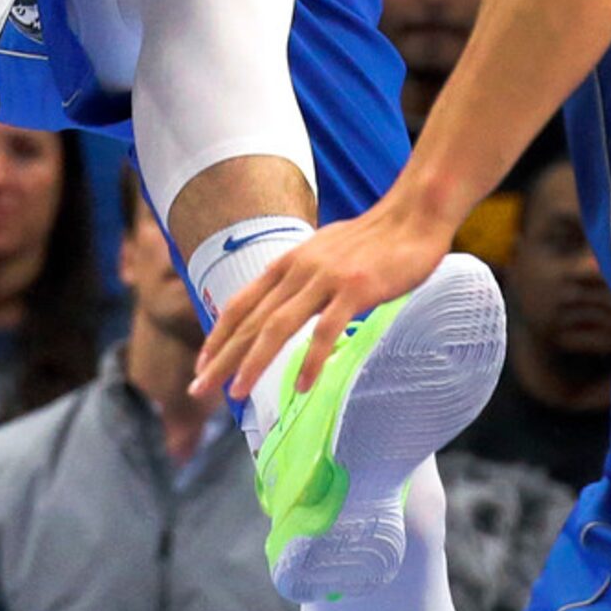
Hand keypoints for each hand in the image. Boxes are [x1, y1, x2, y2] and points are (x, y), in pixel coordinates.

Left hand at [189, 195, 453, 400]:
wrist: (411, 217)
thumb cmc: (371, 241)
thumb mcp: (322, 254)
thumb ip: (300, 278)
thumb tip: (281, 304)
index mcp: (288, 263)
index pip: (241, 304)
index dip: (219, 335)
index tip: (203, 364)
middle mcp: (298, 270)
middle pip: (251, 320)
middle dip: (222, 357)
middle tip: (199, 389)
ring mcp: (325, 279)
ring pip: (278, 326)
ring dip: (253, 362)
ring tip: (237, 393)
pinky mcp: (355, 290)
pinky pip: (326, 332)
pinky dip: (311, 361)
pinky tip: (301, 387)